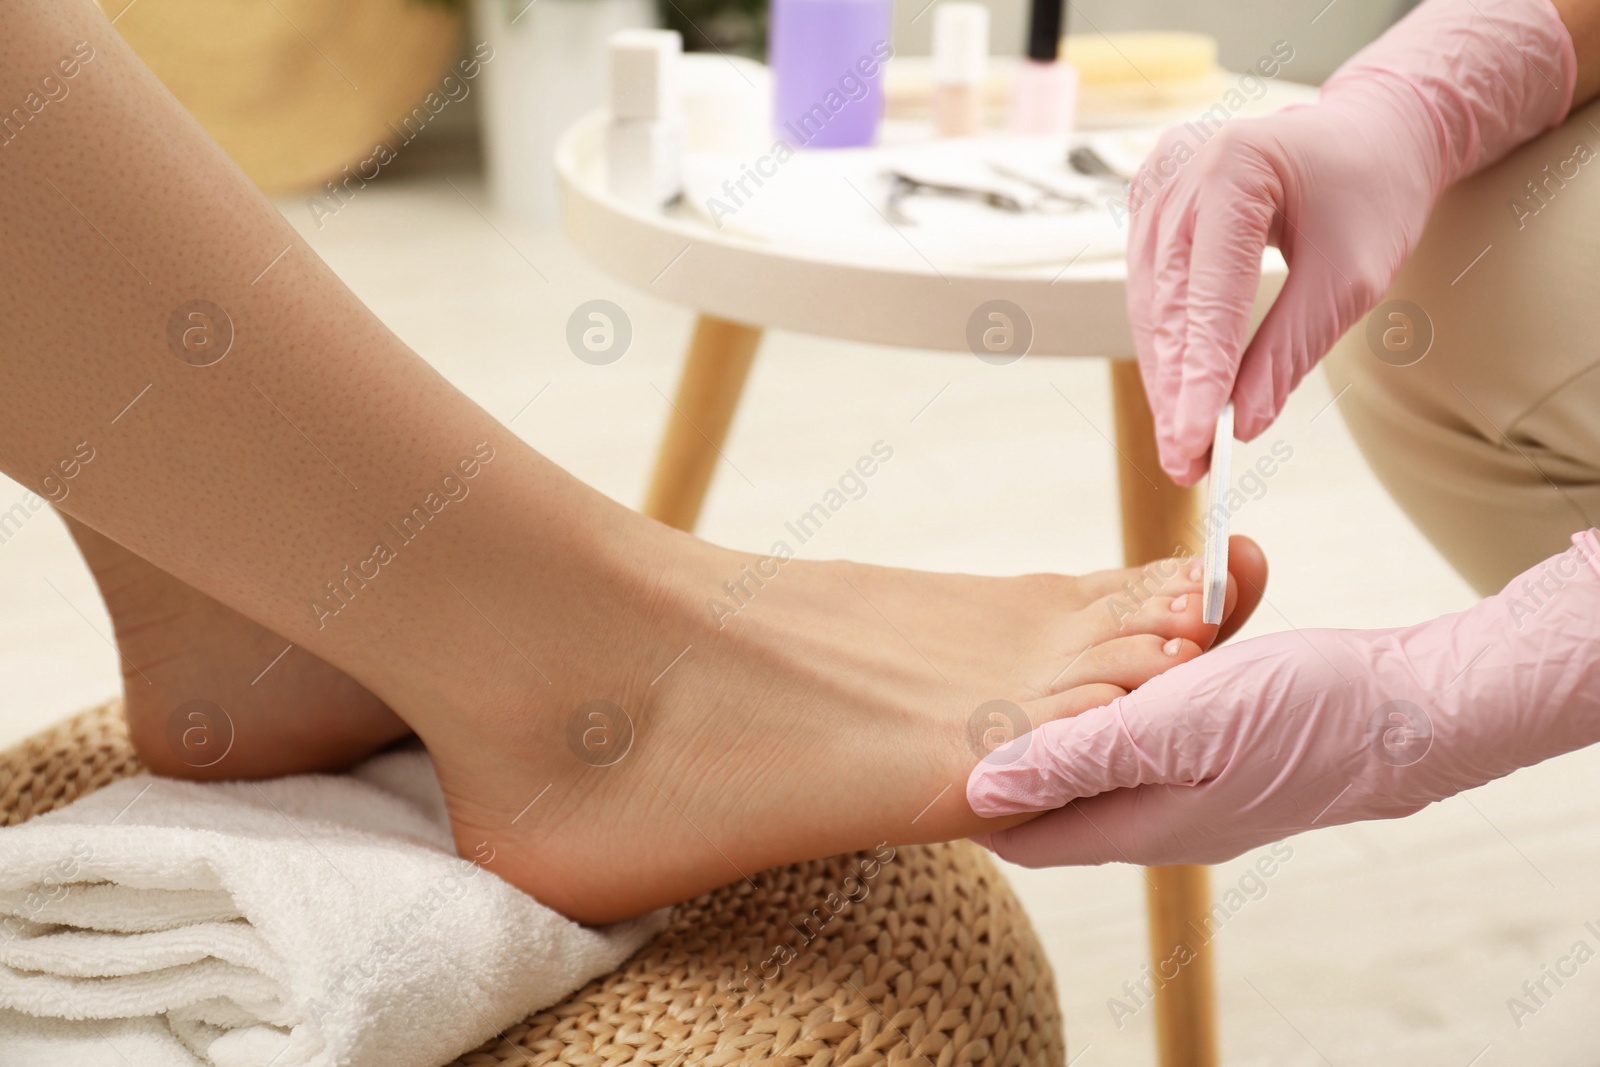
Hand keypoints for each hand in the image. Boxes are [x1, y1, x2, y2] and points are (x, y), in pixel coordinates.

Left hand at [967, 532, 1599, 866]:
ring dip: (1101, 682)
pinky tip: (1179, 614)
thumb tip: (983, 793)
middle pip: (1064, 782)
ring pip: (1114, 735)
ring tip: (1101, 625)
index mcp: (1140, 824)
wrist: (1422, 707)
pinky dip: (1160, 665)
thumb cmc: (1305, 715)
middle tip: (1004, 663)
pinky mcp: (1229, 746)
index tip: (943, 740)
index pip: (1028, 833)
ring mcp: (1198, 783)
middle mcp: (1162, 814)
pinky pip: (1167, 707)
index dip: (980, 795)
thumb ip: (1078, 758)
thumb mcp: (1176, 726)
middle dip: (1036, 729)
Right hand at [1127, 0, 1575, 485]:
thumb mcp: (1350, 280)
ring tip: (1182, 442)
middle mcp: (1181, 167)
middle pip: (1167, 304)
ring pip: (1148, 302)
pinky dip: (1166, 342)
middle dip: (1176, 390)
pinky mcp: (1149, 198)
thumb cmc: (1372, 195)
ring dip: (1165, 375)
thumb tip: (1242, 422)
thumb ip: (1290, 350)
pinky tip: (1177, 392)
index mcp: (1236, 167)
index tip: (1194, 446)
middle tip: (1186, 464)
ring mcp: (1157, 179)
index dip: (1200, 379)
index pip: (1209, 295)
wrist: (1371, 133)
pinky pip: (1148, 286)